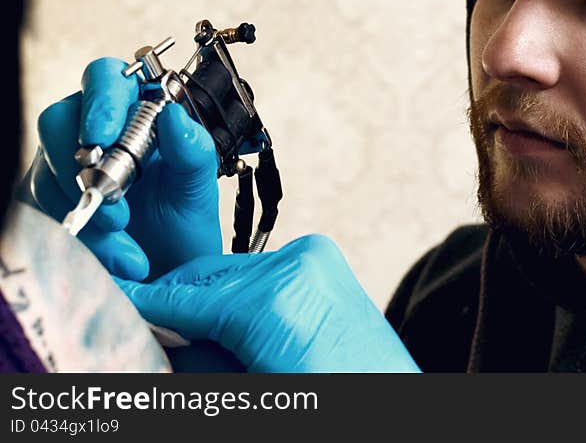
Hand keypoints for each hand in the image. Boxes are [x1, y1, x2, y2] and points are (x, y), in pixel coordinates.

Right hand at [25, 57, 221, 279]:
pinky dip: (77, 236)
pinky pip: (40, 208)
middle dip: (85, 167)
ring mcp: (63, 162)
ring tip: (126, 239)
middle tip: (119, 206)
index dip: (100, 101)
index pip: (105, 78)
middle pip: (59, 119)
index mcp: (135, 110)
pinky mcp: (46, 198)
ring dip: (85, 209)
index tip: (104, 136)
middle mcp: (93, 129)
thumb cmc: (183, 221)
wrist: (169, 270)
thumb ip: (194, 150)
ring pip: (46, 169)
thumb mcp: (198, 187)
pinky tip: (113, 253)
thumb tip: (174, 116)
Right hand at [115, 235, 421, 372]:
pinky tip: (231, 324)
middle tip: (147, 328)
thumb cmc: (324, 401)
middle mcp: (297, 262)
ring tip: (192, 334)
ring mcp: (314, 257)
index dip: (143, 305)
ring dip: (208, 300)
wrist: (391, 408)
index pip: (184, 298)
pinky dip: (241, 295)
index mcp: (273, 298)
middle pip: (205, 279)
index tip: (112, 304)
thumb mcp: (244, 392)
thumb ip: (194, 359)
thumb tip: (156, 336)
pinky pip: (263, 274)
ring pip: (232, 274)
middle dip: (174, 305)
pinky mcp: (323, 262)